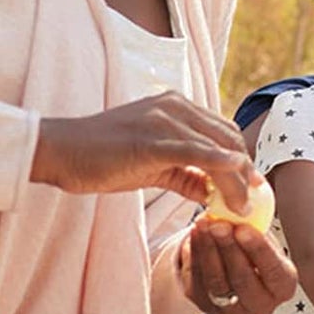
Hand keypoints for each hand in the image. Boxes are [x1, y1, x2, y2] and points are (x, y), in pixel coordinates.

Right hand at [32, 92, 258, 214]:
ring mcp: (164, 120)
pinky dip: (220, 167)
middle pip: (228, 139)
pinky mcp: (153, 140)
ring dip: (237, 180)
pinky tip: (236, 182)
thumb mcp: (154, 165)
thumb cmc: (103, 158)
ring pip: (218, 148)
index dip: (243, 159)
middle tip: (251, 200)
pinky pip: (197, 153)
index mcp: (177, 106)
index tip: (252, 185)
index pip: (224, 132)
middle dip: (246, 172)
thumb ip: (187, 174)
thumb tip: (214, 194)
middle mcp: (175, 106)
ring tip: (240, 207)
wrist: (60, 151)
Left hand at [178, 216, 297, 313]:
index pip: (274, 271)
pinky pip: (197, 282)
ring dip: (208, 250)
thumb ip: (257, 230)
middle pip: (242, 279)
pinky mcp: (206, 306)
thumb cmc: (255, 252)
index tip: (244, 229)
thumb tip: (242, 213)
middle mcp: (261, 305)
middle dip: (229, 248)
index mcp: (283, 287)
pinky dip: (195, 255)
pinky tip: (196, 234)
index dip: (258, 250)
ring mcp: (232, 310)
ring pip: (217, 282)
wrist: (236, 266)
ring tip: (204, 225)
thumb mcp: (264, 239)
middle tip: (219, 225)